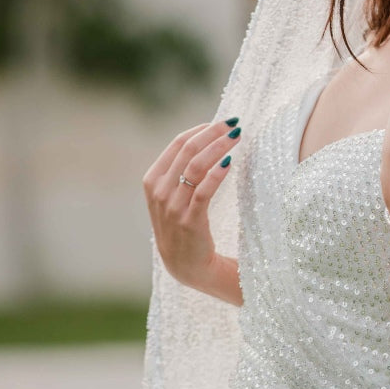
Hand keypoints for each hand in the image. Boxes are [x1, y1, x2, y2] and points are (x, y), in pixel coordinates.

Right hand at [142, 118, 241, 291]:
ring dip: (218, 147)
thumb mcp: (173, 196)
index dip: (200, 130)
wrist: (186, 265)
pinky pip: (203, 191)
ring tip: (237, 137)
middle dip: (213, 133)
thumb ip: (181, 171)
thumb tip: (206, 140)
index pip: (176, 144)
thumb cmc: (183, 225)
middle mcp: (159, 192)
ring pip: (195, 166)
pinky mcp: (189, 221)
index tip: (221, 122)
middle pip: (187, 150)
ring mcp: (173, 207)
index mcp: (152, 181)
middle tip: (234, 124)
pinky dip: (217, 174)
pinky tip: (230, 163)